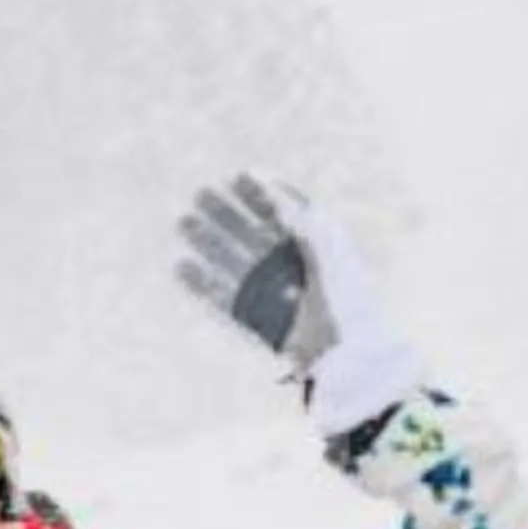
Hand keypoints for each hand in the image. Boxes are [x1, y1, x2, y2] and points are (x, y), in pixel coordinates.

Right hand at [175, 173, 424, 435]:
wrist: (346, 353)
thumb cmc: (346, 299)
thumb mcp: (327, 249)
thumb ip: (302, 219)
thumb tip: (275, 193)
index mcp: (314, 246)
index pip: (283, 211)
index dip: (261, 193)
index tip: (239, 175)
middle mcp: (289, 266)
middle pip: (252, 232)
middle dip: (226, 212)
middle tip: (201, 193)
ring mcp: (271, 291)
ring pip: (233, 260)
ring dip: (208, 241)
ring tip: (183, 221)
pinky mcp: (256, 318)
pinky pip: (223, 297)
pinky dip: (201, 283)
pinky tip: (180, 265)